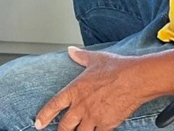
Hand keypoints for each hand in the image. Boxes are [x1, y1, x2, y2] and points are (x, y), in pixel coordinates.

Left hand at [35, 47, 150, 130]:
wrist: (135, 79)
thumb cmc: (117, 68)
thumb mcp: (96, 60)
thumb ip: (81, 57)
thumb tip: (71, 50)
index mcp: (75, 90)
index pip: (54, 105)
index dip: (44, 116)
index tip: (38, 123)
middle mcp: (81, 106)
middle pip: (64, 127)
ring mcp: (92, 117)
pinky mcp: (106, 125)